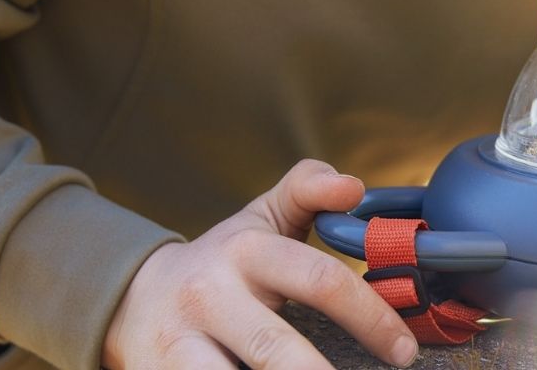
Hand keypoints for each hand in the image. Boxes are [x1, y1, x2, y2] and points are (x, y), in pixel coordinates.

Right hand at [101, 160, 418, 369]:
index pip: (319, 279)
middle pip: (275, 349)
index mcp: (247, 250)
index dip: (369, 315)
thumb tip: (353, 187)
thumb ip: (309, 189)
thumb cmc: (223, 259)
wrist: (132, 296)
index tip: (404, 349)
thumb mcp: (263, 216)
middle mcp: (211, 296)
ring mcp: (179, 345)